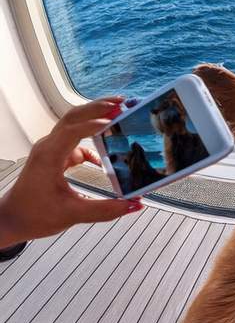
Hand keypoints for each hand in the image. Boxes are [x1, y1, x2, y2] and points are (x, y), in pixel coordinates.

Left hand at [0, 97, 141, 247]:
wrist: (13, 220)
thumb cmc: (34, 215)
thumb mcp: (73, 214)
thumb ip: (106, 209)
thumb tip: (133, 204)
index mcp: (49, 157)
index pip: (72, 131)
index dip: (94, 125)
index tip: (115, 122)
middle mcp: (48, 148)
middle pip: (73, 117)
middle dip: (97, 107)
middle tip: (122, 103)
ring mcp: (51, 149)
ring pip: (73, 123)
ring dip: (95, 115)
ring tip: (117, 112)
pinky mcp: (55, 155)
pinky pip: (75, 138)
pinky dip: (91, 136)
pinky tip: (106, 147)